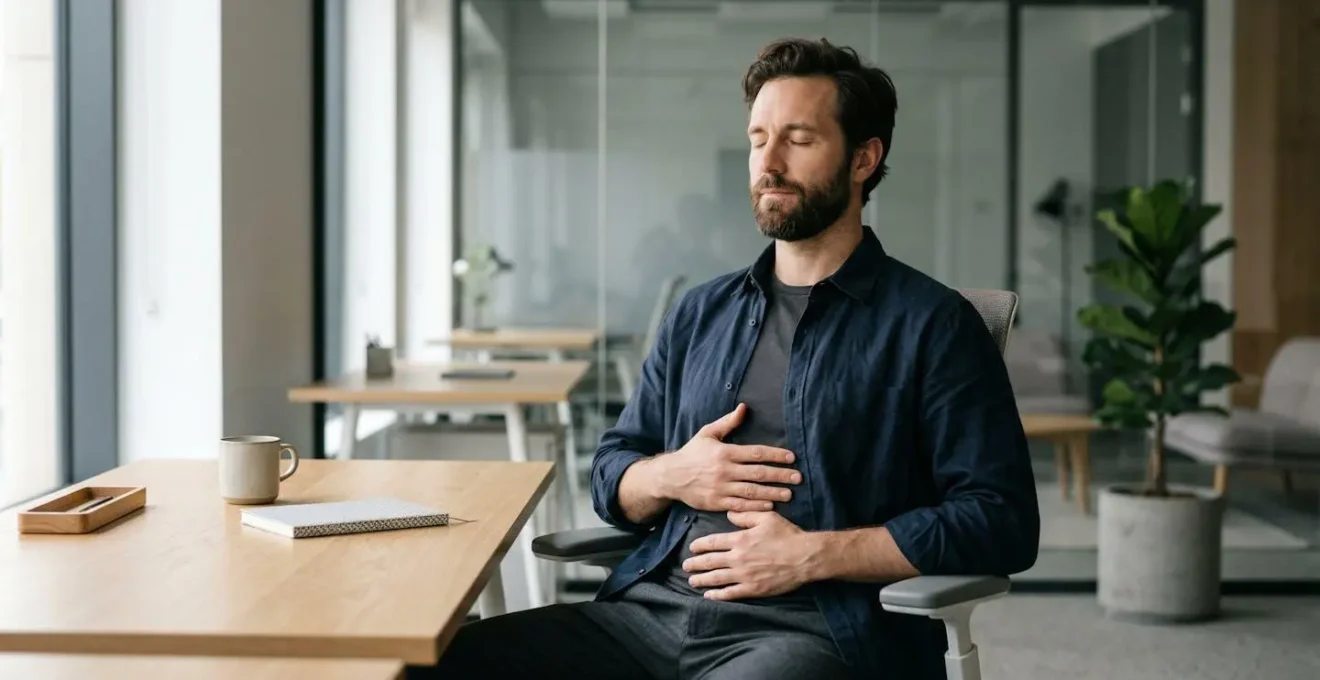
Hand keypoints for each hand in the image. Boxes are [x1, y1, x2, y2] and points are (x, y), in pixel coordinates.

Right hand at [656, 403, 800, 511]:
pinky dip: (755, 506)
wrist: (671, 476)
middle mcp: (724, 470)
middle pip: (758, 473)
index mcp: (725, 452)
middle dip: (780, 475)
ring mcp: (721, 488)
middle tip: (798, 477)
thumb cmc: (692, 453)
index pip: (756, 453)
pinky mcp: (717, 502)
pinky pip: (740, 505)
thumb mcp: (707, 433)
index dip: (775, 455)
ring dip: (772, 493)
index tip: (791, 457)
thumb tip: (744, 408)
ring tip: (789, 494)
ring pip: (752, 491)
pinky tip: (770, 506)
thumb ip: (727, 422)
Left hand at [682, 511, 818, 600]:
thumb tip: (729, 513)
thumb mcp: (767, 518)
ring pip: (716, 579)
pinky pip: (730, 593)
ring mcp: (744, 575)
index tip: (691, 548)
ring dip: (701, 580)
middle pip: (709, 562)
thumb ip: (745, 515)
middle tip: (685, 566)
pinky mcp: (753, 589)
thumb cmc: (787, 535)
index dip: (699, 546)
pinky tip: (709, 596)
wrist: (805, 557)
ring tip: (691, 581)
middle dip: (695, 564)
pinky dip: (717, 595)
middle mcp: (737, 558)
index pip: (712, 542)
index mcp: (739, 539)